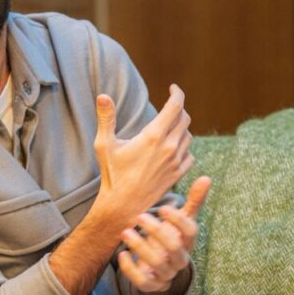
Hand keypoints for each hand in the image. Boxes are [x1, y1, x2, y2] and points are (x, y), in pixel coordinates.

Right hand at [93, 84, 193, 228]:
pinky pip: (190, 155)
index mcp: (153, 136)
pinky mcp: (178, 174)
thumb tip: (103, 96)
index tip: (173, 88)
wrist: (123, 206)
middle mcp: (169, 147)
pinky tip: (174, 148)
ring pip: (189, 136)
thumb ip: (106, 118)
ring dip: (181, 128)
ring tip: (169, 127)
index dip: (177, 93)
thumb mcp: (105, 145)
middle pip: (184, 118)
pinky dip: (185, 147)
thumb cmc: (112, 175)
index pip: (175, 106)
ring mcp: (176, 162)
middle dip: (178, 109)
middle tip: (169, 107)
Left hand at [118, 176, 211, 292]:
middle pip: (174, 247)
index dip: (178, 221)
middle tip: (140, 217)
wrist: (160, 268)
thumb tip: (206, 178)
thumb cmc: (170, 237)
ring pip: (157, 263)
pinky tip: (121, 254)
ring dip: (140, 247)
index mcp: (188, 241)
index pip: (190, 232)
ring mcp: (166, 273)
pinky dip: (131, 269)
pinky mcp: (152, 284)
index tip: (164, 208)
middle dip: (156, 231)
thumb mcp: (181, 220)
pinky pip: (143, 282)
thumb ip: (193, 201)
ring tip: (125, 232)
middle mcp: (179, 258)